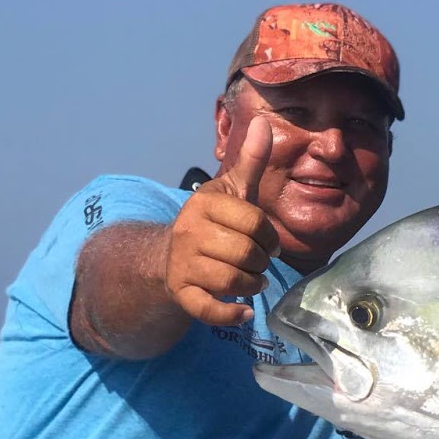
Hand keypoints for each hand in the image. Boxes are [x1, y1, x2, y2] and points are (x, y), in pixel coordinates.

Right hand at [163, 117, 280, 325]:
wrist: (169, 257)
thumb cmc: (214, 222)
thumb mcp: (232, 191)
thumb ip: (250, 161)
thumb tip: (265, 123)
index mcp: (205, 204)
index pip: (255, 223)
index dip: (270, 236)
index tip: (267, 241)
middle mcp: (189, 232)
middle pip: (247, 255)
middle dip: (262, 263)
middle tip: (257, 262)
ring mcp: (182, 264)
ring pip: (234, 282)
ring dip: (252, 285)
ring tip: (250, 280)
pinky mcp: (181, 293)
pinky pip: (210, 310)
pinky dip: (232, 315)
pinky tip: (243, 313)